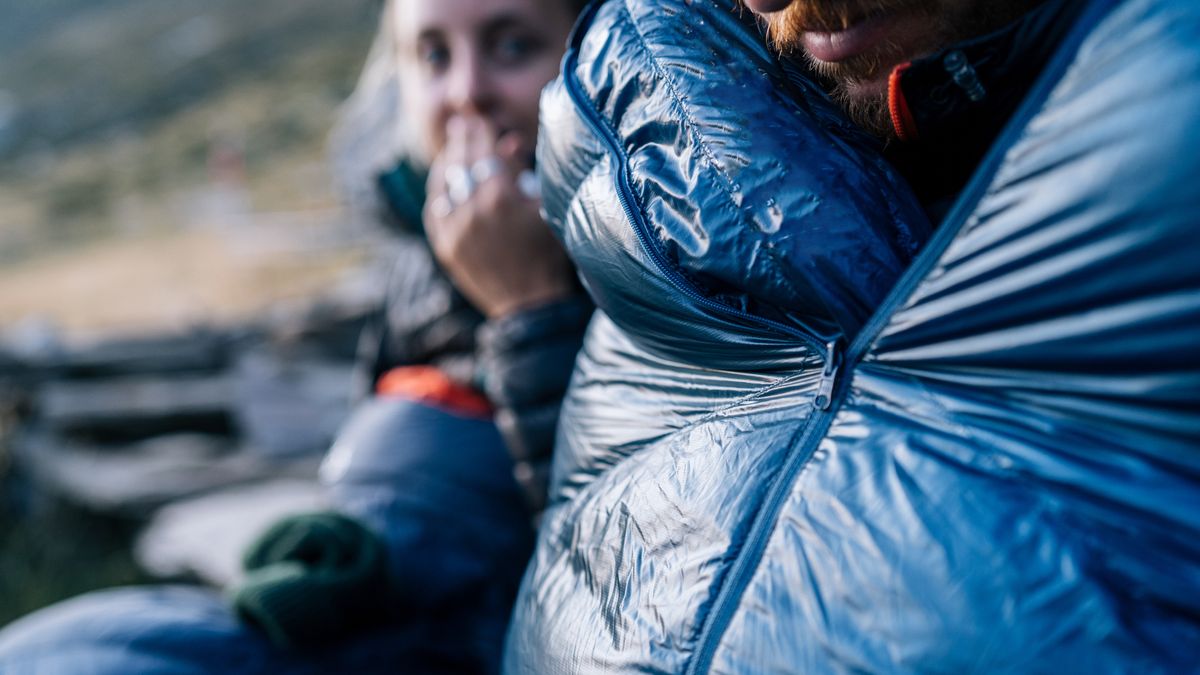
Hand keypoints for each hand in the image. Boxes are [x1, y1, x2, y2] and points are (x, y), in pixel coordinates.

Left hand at [424, 116, 575, 318]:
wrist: (531, 305)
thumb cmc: (549, 255)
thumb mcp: (545, 208)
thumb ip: (525, 173)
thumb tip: (508, 143)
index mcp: (500, 197)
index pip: (486, 151)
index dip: (483, 131)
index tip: (482, 117)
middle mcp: (472, 210)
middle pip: (461, 161)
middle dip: (462, 139)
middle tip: (461, 121)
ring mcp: (454, 229)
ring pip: (443, 184)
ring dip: (447, 161)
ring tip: (452, 146)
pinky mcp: (444, 247)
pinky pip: (435, 209)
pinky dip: (439, 191)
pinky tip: (444, 181)